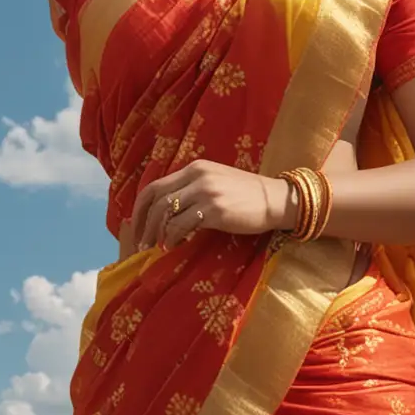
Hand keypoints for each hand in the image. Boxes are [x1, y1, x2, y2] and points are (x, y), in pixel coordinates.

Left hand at [118, 160, 290, 255]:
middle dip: (142, 222)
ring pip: (166, 212)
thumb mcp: (216, 183)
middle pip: (155, 198)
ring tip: (154, 246)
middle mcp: (197, 176)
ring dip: (156, 232)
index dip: (140, 207)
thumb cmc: (247, 196)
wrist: (277, 200)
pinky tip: (173, 245)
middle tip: (140, 241)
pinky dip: (172, 237)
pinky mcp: (215, 210)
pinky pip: (182, 225)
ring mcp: (206, 192)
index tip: (136, 225)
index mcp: (195, 168)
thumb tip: (167, 212)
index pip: (155, 186)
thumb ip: (192, 190)